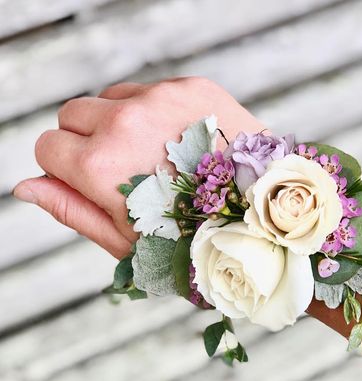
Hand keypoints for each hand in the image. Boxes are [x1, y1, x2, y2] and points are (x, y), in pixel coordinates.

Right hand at [13, 77, 263, 258]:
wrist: (265, 219)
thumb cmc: (193, 242)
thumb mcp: (126, 242)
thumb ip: (71, 209)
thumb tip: (26, 186)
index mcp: (99, 165)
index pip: (47, 146)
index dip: (65, 169)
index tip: (93, 185)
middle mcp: (124, 121)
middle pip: (72, 114)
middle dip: (87, 142)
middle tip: (127, 175)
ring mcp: (160, 99)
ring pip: (111, 98)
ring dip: (121, 124)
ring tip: (158, 161)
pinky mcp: (192, 87)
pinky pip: (150, 90)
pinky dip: (155, 114)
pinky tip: (182, 146)